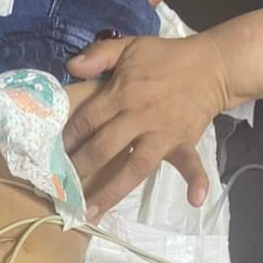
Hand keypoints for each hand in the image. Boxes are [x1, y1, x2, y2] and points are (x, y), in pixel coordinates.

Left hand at [64, 32, 228, 213]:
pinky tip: (194, 201)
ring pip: (134, 167)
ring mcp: (162, 134)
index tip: (51, 158)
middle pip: (104, 148)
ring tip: (90, 215)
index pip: (88, 120)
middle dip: (80, 170)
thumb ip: (99, 54)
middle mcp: (139, 117)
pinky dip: (196, 180)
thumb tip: (71, 66)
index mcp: (122, 93)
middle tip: (59, 191)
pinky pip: (191, 163)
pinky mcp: (183, 143)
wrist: (211, 64)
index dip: (68, 140)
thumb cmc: (165, 58)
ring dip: (112, 193)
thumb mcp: (130, 47)